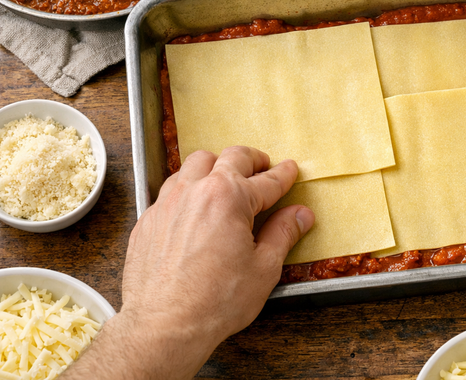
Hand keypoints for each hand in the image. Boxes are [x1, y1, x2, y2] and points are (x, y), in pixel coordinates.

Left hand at [62, 146, 313, 379]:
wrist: (164, 325)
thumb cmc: (214, 301)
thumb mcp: (264, 268)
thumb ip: (283, 234)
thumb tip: (300, 215)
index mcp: (229, 198)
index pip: (266, 180)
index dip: (283, 175)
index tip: (289, 170)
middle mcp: (196, 191)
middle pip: (229, 157)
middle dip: (251, 159)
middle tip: (262, 167)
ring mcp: (167, 203)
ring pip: (193, 165)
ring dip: (214, 167)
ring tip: (225, 179)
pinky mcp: (148, 220)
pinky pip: (170, 190)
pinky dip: (188, 189)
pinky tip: (194, 206)